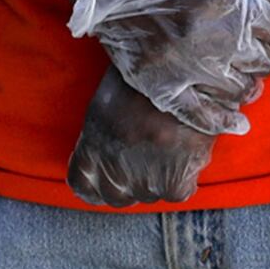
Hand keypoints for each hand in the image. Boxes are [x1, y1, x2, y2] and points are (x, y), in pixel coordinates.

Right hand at [67, 0, 269, 135]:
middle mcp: (209, 35)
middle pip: (263, 59)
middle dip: (266, 54)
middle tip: (255, 48)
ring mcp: (183, 64)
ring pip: (240, 90)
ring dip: (250, 84)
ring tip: (244, 74)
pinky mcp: (159, 84)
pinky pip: (200, 116)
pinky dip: (224, 121)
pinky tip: (238, 122)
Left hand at [69, 69, 214, 205]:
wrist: (178, 71)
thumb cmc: (139, 78)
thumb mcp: (103, 105)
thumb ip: (99, 139)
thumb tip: (104, 157)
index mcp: (90, 150)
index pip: (83, 186)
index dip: (95, 182)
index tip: (105, 174)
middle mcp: (113, 171)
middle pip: (116, 197)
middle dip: (128, 183)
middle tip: (144, 160)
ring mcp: (144, 181)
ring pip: (149, 194)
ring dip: (157, 179)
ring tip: (168, 148)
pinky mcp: (175, 183)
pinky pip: (177, 193)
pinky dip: (183, 178)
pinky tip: (186, 156)